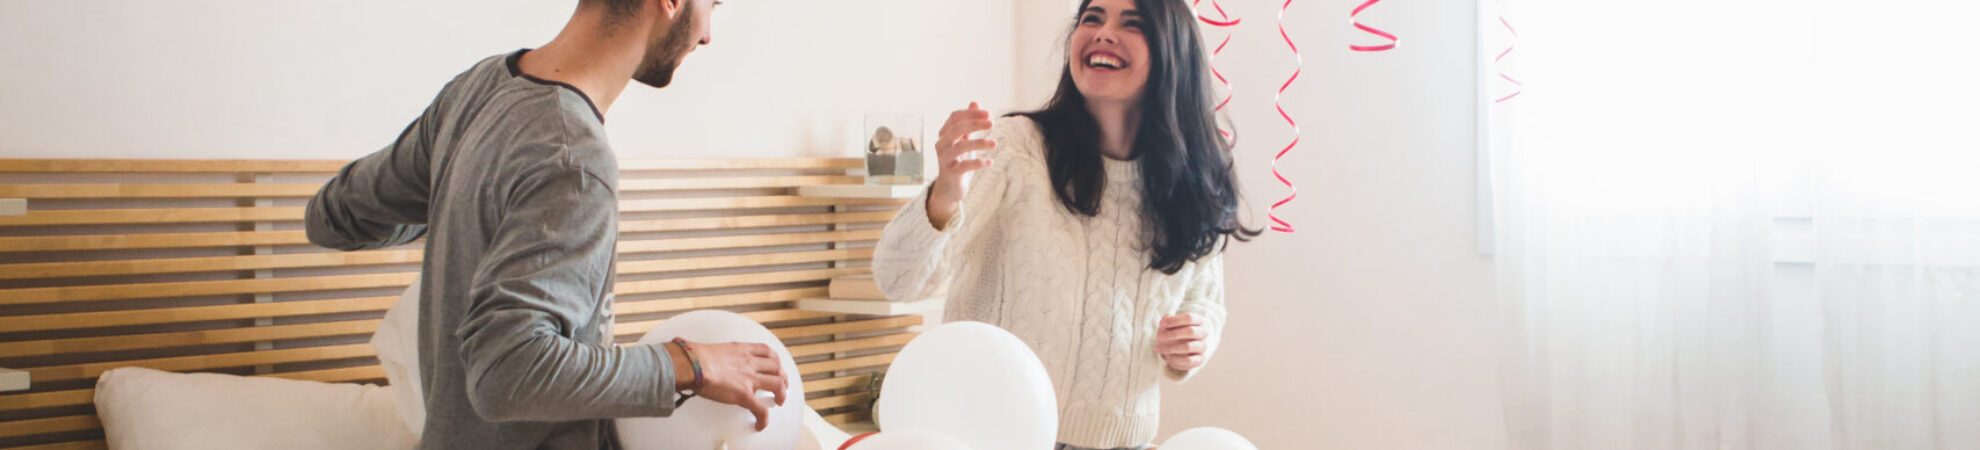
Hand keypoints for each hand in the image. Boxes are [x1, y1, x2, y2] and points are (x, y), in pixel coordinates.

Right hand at [671, 341, 788, 430]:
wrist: (692, 364)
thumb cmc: (694, 356)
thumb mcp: (709, 348)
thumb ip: (710, 352)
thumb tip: (690, 348)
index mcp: (741, 350)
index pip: (766, 351)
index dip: (775, 359)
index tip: (775, 365)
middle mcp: (749, 362)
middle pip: (776, 367)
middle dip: (782, 376)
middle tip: (782, 385)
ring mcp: (749, 378)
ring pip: (777, 384)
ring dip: (782, 393)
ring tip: (779, 401)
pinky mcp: (744, 395)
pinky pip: (760, 409)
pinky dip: (764, 418)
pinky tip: (760, 423)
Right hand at [926, 102, 997, 228]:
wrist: (950, 187)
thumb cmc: (959, 160)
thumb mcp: (964, 140)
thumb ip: (968, 123)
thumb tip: (974, 102)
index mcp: (944, 134)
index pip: (955, 117)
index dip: (971, 114)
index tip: (989, 113)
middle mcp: (941, 144)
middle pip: (957, 128)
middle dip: (975, 124)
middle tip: (992, 123)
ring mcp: (945, 159)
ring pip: (961, 146)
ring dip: (980, 143)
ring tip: (994, 143)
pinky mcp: (950, 173)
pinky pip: (965, 166)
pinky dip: (979, 162)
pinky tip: (989, 162)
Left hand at [1157, 313, 1212, 371]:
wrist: (1180, 349)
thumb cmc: (1175, 331)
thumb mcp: (1170, 324)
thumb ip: (1167, 320)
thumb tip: (1164, 321)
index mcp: (1199, 321)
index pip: (1189, 318)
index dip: (1174, 320)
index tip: (1161, 324)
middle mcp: (1203, 333)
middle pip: (1190, 331)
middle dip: (1172, 334)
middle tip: (1158, 336)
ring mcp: (1202, 346)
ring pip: (1188, 347)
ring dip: (1170, 347)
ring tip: (1158, 348)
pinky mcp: (1199, 359)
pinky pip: (1188, 360)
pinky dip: (1175, 358)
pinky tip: (1166, 356)